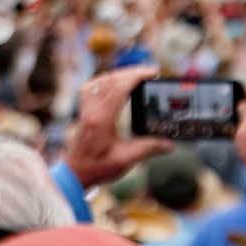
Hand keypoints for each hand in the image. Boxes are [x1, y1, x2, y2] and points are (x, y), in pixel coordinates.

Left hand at [64, 65, 170, 188]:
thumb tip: (170, 144)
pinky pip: (92, 87)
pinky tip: (115, 83)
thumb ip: (149, 149)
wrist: (75, 173)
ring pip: (101, 81)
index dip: (137, 76)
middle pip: (111, 80)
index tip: (153, 72)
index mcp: (102, 119)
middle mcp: (91, 110)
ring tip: (137, 76)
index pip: (119, 87)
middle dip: (132, 72)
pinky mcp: (84, 111)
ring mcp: (85, 109)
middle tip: (150, 72)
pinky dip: (106, 80)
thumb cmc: (97, 167)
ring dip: (119, 74)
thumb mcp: (126, 160)